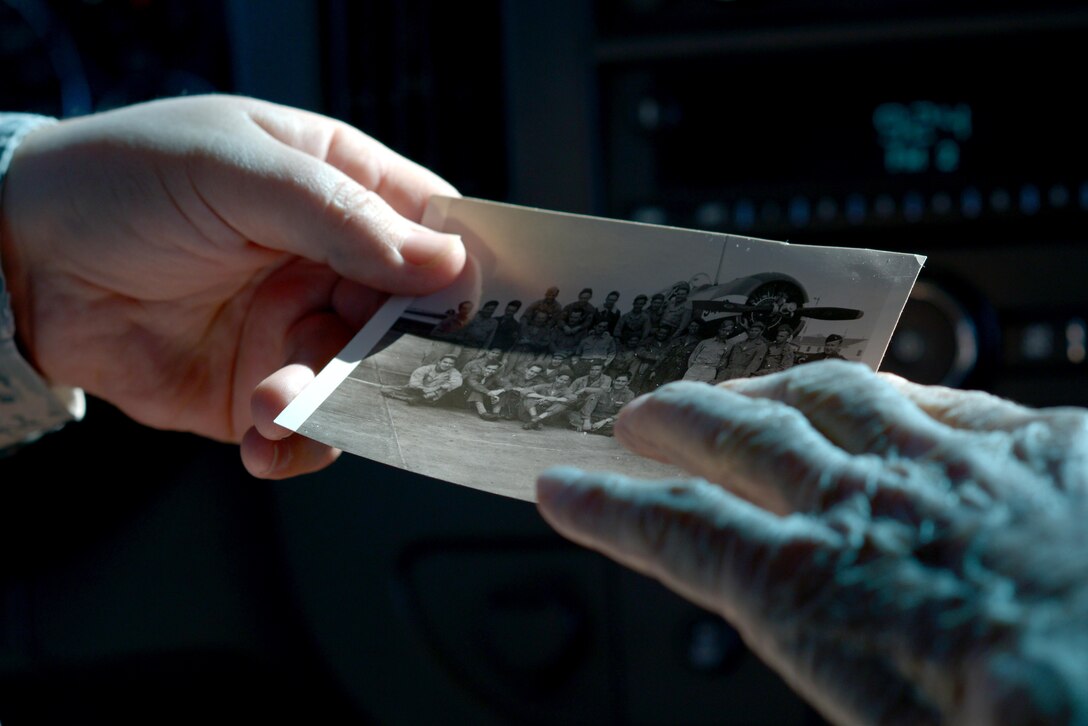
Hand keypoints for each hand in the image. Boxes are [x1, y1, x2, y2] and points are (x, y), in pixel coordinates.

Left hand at [0, 95, 463, 477]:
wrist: (17, 259)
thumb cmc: (122, 181)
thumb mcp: (236, 170)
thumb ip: (341, 215)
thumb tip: (446, 264)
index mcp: (340, 188)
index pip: (433, 228)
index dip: (463, 269)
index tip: (476, 311)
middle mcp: (331, 264)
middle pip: (413, 319)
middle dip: (400, 355)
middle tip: (375, 370)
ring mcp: (297, 330)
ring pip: (366, 383)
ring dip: (337, 403)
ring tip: (275, 399)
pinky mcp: (260, 391)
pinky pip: (312, 430)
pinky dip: (301, 444)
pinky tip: (266, 437)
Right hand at [537, 360, 1087, 724]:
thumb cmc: (1056, 719)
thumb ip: (833, 667)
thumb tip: (768, 603)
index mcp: (845, 594)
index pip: (690, 536)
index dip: (613, 512)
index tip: (561, 488)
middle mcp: (896, 510)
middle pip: (751, 438)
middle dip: (677, 421)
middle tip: (633, 415)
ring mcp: (979, 467)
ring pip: (845, 397)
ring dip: (775, 391)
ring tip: (742, 389)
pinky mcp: (1061, 447)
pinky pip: (960, 402)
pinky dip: (908, 403)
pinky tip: (902, 408)